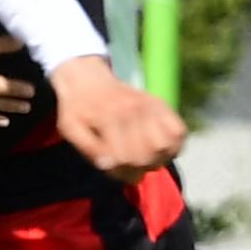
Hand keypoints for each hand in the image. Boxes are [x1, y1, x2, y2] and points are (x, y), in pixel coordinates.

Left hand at [46, 58, 182, 180]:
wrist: (87, 78)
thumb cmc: (78, 108)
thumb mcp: (71, 129)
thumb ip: (89, 149)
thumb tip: (109, 164)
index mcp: (110, 116)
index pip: (125, 158)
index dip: (117, 171)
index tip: (109, 166)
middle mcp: (134, 109)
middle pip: (147, 157)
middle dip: (135, 169)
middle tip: (124, 164)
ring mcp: (150, 106)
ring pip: (166, 146)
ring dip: (155, 159)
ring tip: (141, 157)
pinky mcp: (161, 105)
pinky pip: (179, 133)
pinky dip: (172, 146)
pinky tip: (156, 148)